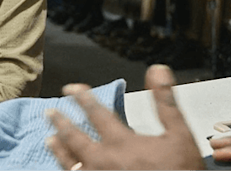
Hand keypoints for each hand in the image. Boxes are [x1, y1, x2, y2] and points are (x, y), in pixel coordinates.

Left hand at [46, 64, 204, 169]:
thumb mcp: (179, 134)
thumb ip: (165, 101)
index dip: (83, 98)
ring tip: (50, 140)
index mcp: (121, 143)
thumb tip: (157, 69)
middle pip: (74, 139)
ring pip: (70, 164)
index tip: (71, 88)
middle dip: (61, 122)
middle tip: (50, 112)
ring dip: (59, 150)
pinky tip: (67, 169)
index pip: (96, 113)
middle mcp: (103, 163)